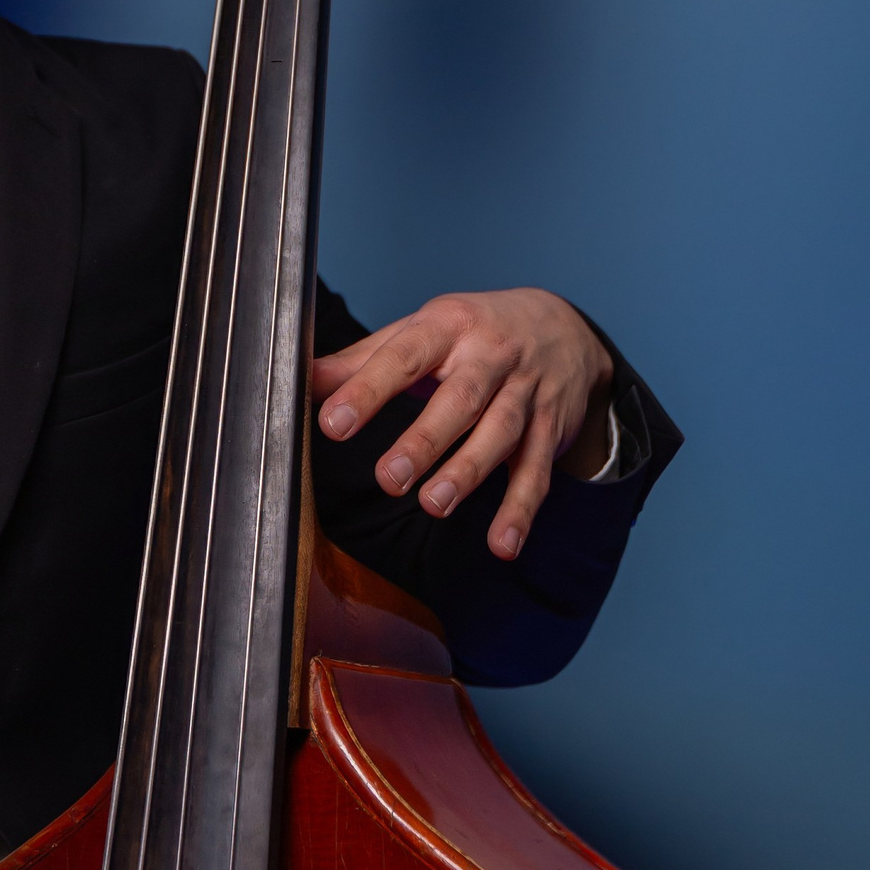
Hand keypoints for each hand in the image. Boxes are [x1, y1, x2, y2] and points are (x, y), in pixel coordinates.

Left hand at [311, 289, 613, 560]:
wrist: (564, 325)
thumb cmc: (475, 330)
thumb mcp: (422, 330)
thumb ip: (364, 359)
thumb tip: (305, 378)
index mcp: (448, 326)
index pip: (404, 356)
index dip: (368, 389)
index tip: (332, 422)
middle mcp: (491, 355)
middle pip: (460, 399)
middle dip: (425, 440)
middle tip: (389, 478)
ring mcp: (526, 392)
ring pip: (499, 433)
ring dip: (468, 472)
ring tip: (434, 505)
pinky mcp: (550, 428)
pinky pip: (536, 471)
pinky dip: (521, 510)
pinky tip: (502, 544)